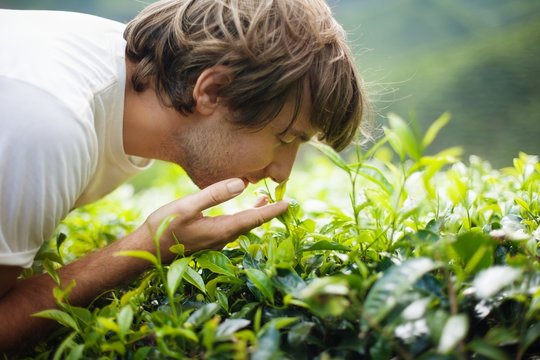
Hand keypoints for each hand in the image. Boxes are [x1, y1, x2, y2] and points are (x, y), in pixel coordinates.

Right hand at [143, 178, 287, 260]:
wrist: (146, 251)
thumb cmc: (164, 227)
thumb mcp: (188, 206)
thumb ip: (215, 194)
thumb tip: (242, 184)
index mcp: (222, 230)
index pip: (254, 219)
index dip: (272, 210)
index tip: (289, 204)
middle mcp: (222, 239)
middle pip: (251, 223)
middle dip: (267, 211)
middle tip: (281, 198)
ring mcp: (215, 242)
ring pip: (241, 226)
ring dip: (254, 213)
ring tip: (262, 198)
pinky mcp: (207, 242)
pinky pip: (231, 228)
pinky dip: (241, 217)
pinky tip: (237, 210)